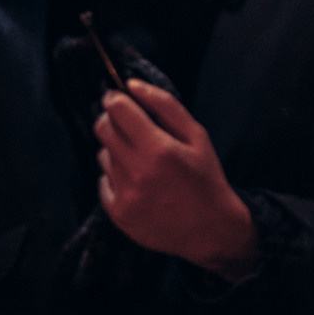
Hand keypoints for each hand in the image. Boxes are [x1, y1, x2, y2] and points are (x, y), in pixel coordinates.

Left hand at [96, 80, 260, 278]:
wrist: (211, 229)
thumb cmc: (206, 178)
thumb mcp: (197, 136)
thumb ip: (165, 105)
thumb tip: (131, 85)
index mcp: (159, 149)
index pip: (118, 109)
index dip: (115, 98)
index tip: (119, 98)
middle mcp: (138, 172)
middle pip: (102, 129)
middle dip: (112, 121)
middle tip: (130, 126)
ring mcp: (126, 195)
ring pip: (103, 156)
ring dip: (117, 152)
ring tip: (144, 163)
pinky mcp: (118, 214)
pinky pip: (103, 181)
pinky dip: (116, 178)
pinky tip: (140, 184)